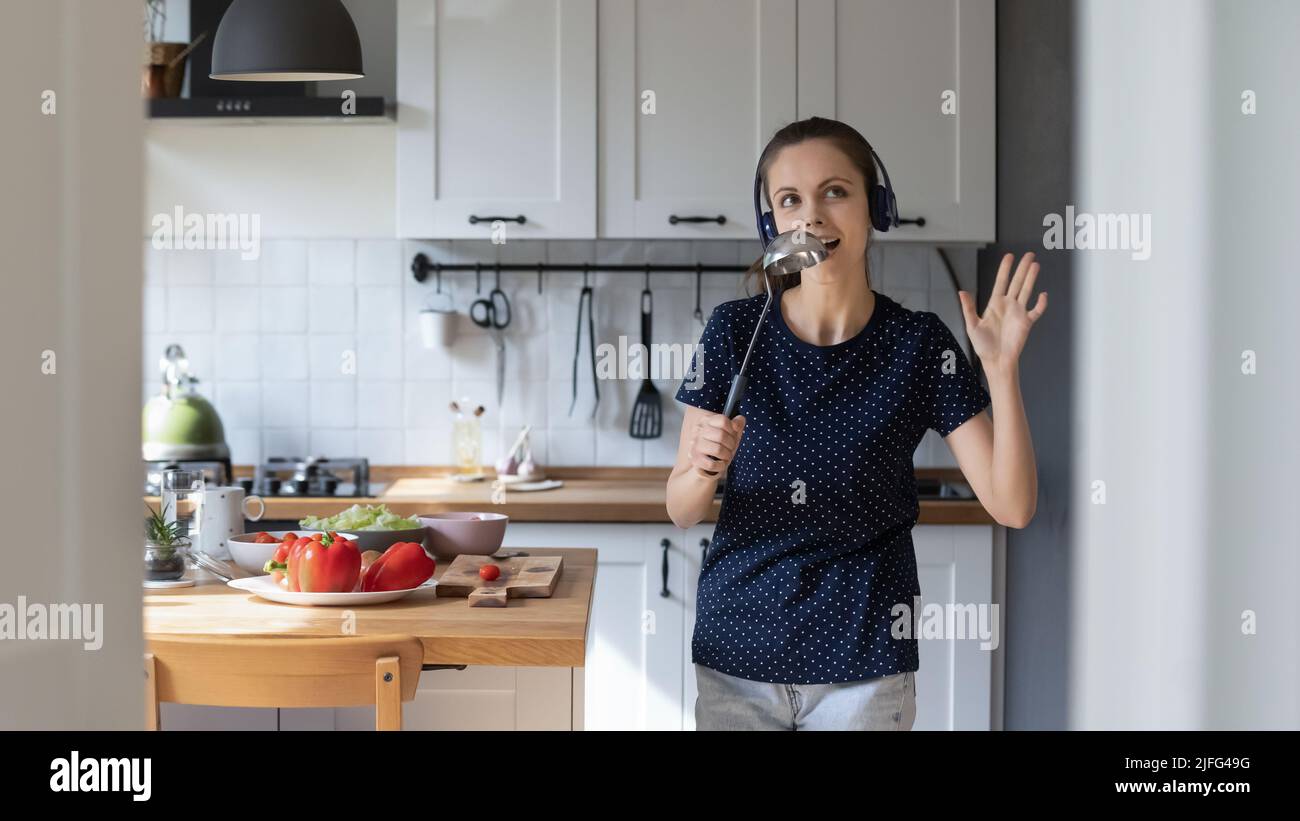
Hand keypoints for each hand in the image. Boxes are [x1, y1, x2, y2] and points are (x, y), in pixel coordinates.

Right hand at [690, 413, 745, 478]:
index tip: (732, 435)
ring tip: (726, 456)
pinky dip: (720, 466)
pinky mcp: (695, 460)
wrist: (706, 461)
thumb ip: (738, 423)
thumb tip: (738, 422)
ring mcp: (695, 445)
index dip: (732, 430)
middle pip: (721, 435)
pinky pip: (711, 464)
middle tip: (730, 448)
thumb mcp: (731, 432)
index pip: (723, 420)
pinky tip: (720, 463)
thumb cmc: (720, 444)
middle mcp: (698, 431)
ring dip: (727, 455)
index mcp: (706, 420)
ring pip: (717, 450)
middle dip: (731, 444)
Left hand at [957, 252, 1046, 373]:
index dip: (1005, 269)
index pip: (1001, 281)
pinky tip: (1043, 295)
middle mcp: (1008, 305)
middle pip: (1017, 282)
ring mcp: (1018, 313)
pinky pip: (1036, 310)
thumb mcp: (972, 325)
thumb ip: (968, 308)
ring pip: (1027, 291)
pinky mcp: (1027, 323)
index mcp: (995, 304)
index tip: (1009, 256)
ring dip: (1031, 278)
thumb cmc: (983, 345)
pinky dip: (1041, 303)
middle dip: (1022, 268)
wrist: (996, 360)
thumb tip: (961, 291)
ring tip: (1035, 264)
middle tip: (1029, 254)